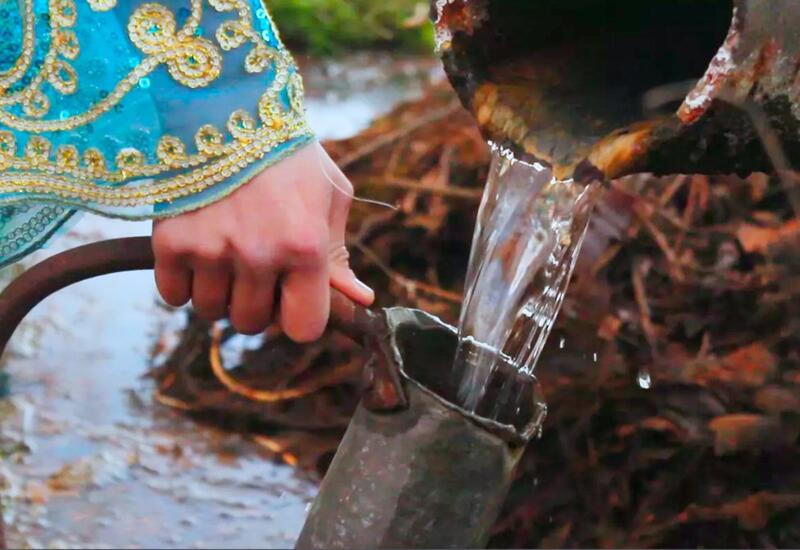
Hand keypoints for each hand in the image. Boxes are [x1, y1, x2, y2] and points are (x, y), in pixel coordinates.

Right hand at [152, 142, 373, 341]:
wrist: (223, 103)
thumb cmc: (287, 151)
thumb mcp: (329, 195)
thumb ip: (338, 253)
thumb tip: (359, 299)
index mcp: (306, 246)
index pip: (303, 329)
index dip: (298, 317)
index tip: (292, 298)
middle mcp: (259, 254)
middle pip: (252, 324)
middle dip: (256, 302)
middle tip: (255, 266)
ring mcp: (211, 250)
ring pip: (211, 312)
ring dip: (219, 291)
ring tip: (225, 252)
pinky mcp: (169, 242)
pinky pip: (173, 296)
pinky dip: (182, 282)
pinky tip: (196, 250)